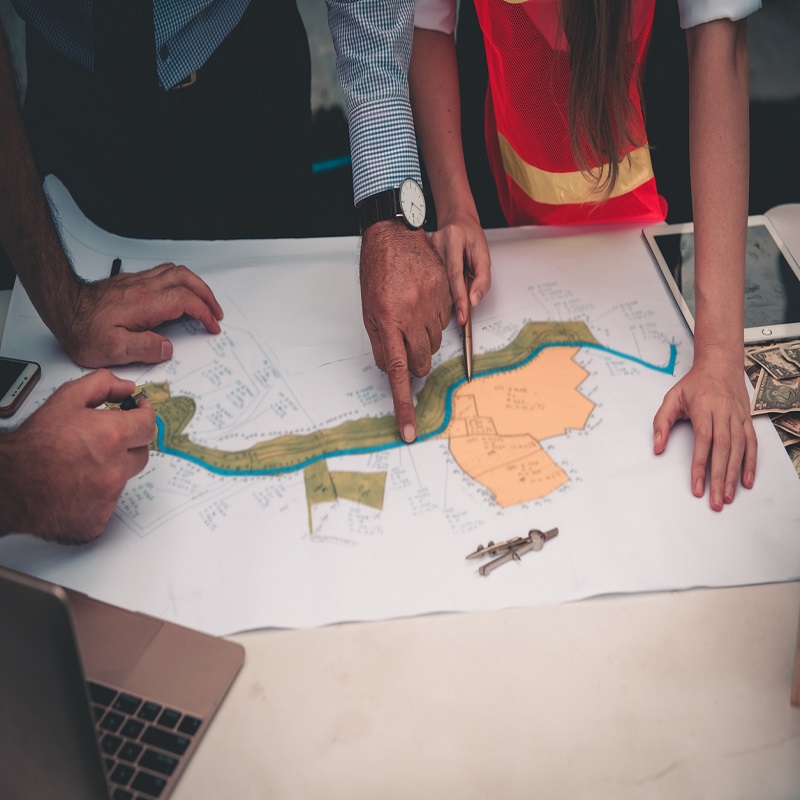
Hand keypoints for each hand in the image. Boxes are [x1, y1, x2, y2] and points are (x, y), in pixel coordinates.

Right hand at [0, 370, 156, 542]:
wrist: (8, 484)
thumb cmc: (33, 445)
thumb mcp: (65, 399)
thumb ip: (103, 385)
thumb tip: (127, 389)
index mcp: (112, 437)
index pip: (148, 425)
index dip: (144, 416)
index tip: (139, 412)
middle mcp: (115, 469)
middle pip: (140, 454)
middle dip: (127, 444)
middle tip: (102, 442)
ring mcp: (108, 498)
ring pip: (123, 480)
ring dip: (110, 471)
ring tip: (80, 466)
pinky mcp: (97, 522)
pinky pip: (108, 506)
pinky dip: (97, 497)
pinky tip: (76, 488)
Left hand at [56, 262, 223, 366]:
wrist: (62, 308)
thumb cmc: (83, 329)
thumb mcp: (114, 349)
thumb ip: (145, 348)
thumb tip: (168, 347)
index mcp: (146, 304)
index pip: (187, 301)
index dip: (205, 313)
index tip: (212, 325)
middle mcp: (145, 288)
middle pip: (187, 279)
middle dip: (207, 295)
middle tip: (215, 311)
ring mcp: (138, 282)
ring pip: (176, 272)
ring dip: (196, 284)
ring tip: (203, 300)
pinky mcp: (130, 282)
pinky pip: (163, 273)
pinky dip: (179, 281)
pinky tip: (177, 292)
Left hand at [360, 221, 451, 441]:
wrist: (393, 236)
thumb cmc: (377, 274)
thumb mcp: (369, 312)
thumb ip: (381, 344)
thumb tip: (393, 371)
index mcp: (388, 321)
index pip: (398, 373)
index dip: (404, 405)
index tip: (409, 431)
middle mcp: (412, 314)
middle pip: (421, 361)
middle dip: (415, 363)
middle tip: (406, 346)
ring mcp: (431, 302)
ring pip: (434, 342)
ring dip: (424, 337)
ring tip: (411, 314)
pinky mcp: (446, 292)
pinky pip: (446, 321)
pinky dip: (435, 319)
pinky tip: (423, 301)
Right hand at [431, 210, 490, 325]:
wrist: (457, 222)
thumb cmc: (470, 236)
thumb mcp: (484, 254)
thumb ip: (482, 278)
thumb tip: (473, 300)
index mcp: (453, 238)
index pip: (454, 273)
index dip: (459, 296)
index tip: (462, 314)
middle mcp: (436, 242)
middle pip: (442, 280)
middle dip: (453, 300)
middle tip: (462, 314)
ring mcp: (426, 250)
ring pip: (436, 282)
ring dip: (447, 295)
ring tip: (456, 299)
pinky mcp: (422, 257)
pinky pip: (432, 279)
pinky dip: (441, 289)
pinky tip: (445, 291)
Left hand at [653, 347, 756, 509]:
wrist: (720, 365)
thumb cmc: (694, 384)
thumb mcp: (671, 398)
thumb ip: (661, 423)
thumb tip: (656, 448)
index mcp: (703, 407)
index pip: (704, 440)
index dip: (700, 465)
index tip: (696, 486)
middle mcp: (724, 413)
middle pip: (723, 448)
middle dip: (719, 477)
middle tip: (716, 501)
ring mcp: (738, 417)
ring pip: (739, 449)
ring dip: (734, 475)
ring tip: (728, 497)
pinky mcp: (747, 420)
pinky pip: (752, 444)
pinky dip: (750, 463)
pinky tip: (746, 481)